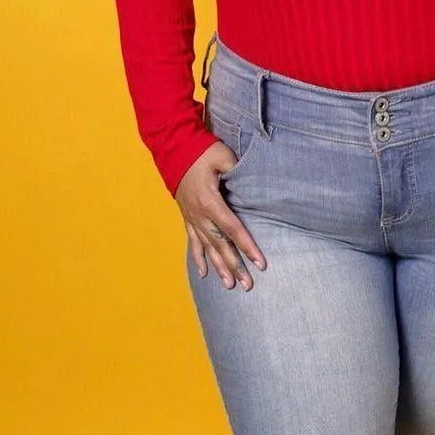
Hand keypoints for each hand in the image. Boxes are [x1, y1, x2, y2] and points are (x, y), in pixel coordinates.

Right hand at [176, 142, 266, 289]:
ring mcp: (192, 218)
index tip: (260, 263)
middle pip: (220, 245)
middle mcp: (199, 215)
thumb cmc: (201, 152)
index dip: (247, 247)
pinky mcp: (187, 217)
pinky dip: (198, 258)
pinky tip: (204, 274)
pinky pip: (193, 242)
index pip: (233, 229)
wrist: (173, 149)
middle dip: (235, 266)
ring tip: (230, 285)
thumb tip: (253, 183)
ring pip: (207, 248)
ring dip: (219, 267)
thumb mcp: (222, 157)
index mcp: (210, 202)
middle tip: (248, 285)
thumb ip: (238, 171)